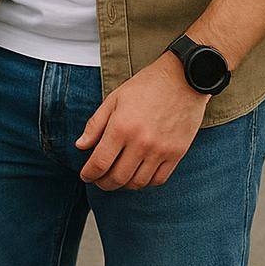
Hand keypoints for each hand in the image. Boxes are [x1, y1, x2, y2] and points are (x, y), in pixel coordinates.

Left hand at [74, 52, 208, 190]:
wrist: (183, 80)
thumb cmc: (146, 87)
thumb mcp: (114, 99)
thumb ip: (95, 124)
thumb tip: (81, 146)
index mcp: (121, 127)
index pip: (100, 163)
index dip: (89, 174)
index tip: (86, 175)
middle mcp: (141, 143)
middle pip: (117, 178)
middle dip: (103, 183)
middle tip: (99, 180)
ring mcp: (160, 150)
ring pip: (138, 183)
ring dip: (124, 185)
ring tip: (117, 178)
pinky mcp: (177, 154)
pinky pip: (158, 180)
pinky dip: (145, 183)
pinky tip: (138, 174)